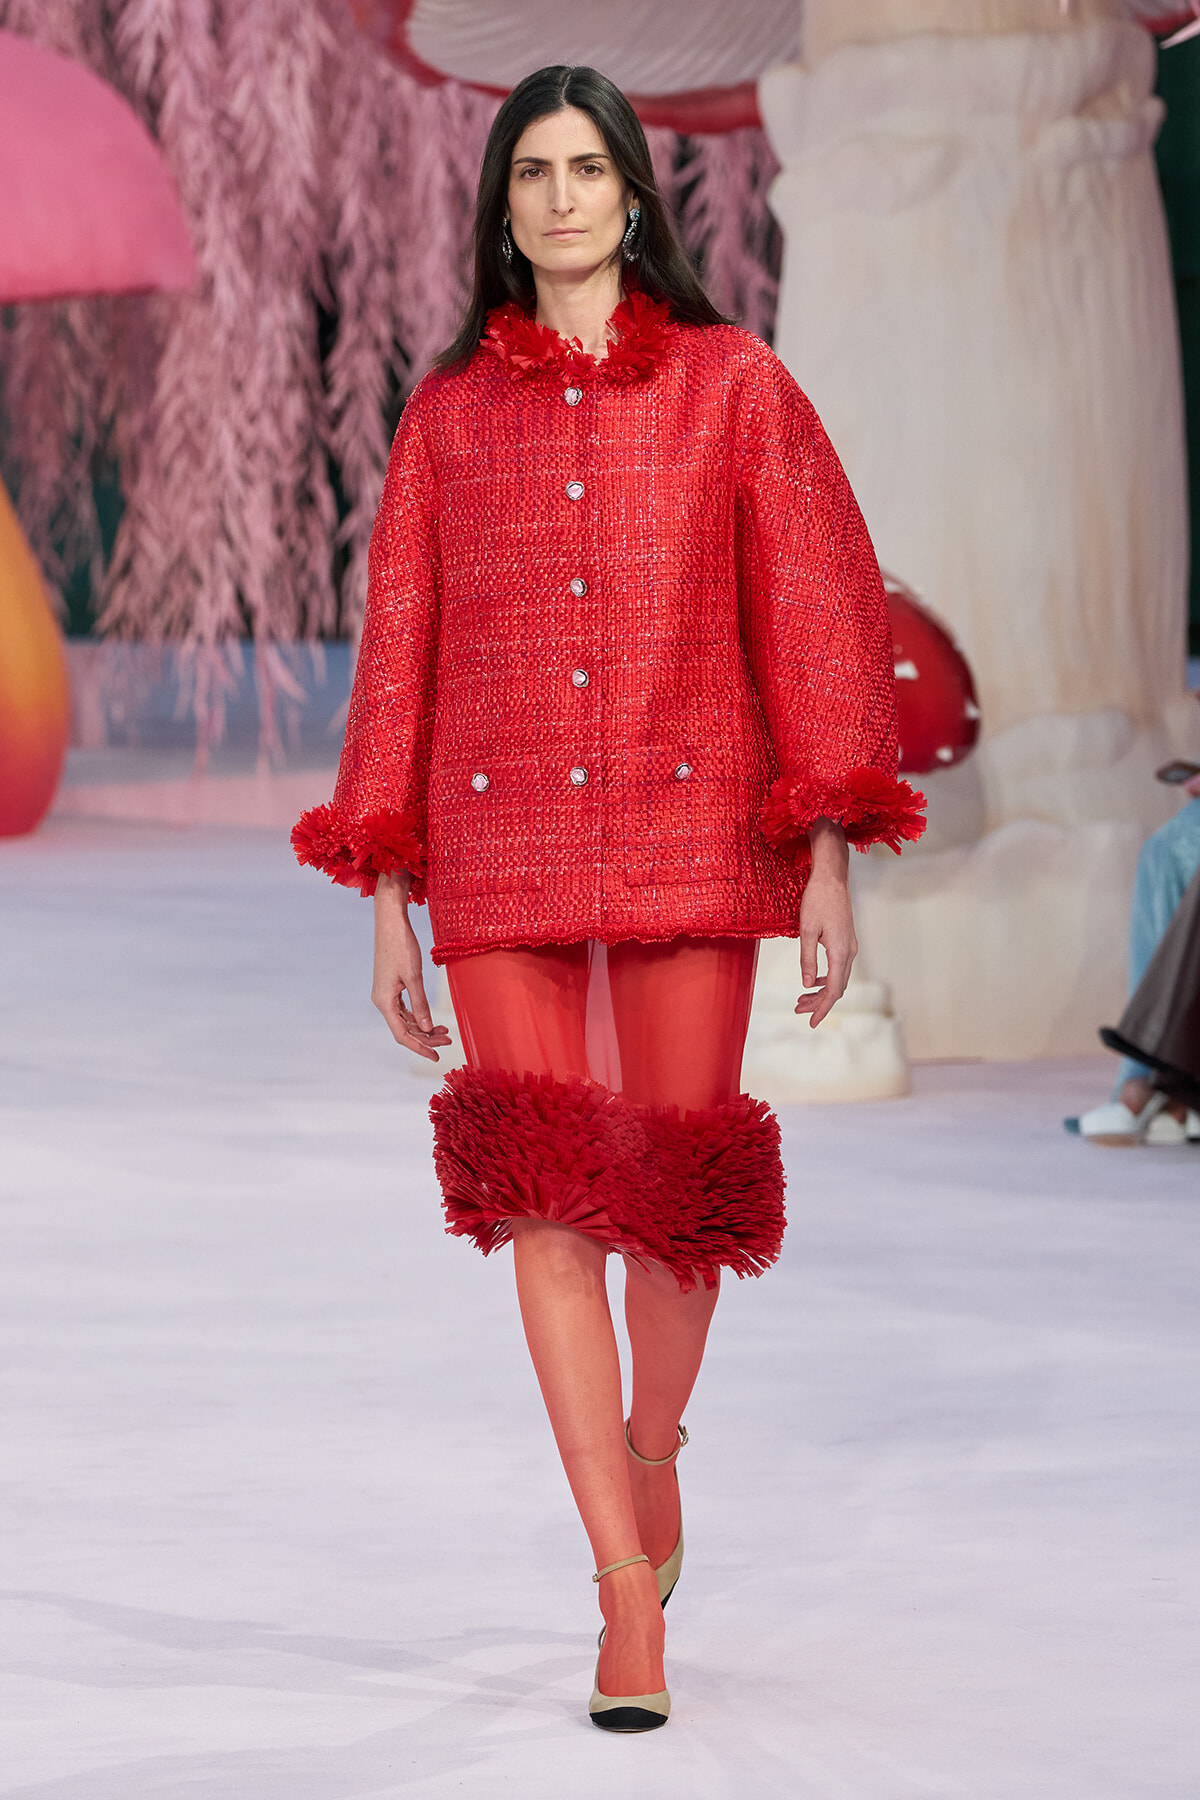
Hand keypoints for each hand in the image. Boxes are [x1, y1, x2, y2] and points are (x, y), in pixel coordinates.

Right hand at [371, 872, 451, 1061]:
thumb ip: (421, 1004)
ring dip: (424, 1028)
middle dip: (427, 1038)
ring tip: (445, 1032)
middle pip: (405, 1029)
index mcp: (384, 1002)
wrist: (390, 922)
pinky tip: (432, 1020)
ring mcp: (385, 994)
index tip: (436, 1057)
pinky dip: (419, 1016)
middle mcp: (382, 1001)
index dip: (420, 1048)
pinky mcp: (390, 987)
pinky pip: (404, 1009)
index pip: (402, 1035)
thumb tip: (426, 1028)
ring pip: (405, 1020)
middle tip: (449, 1041)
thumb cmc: (401, 945)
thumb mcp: (414, 976)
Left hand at [796, 817, 857, 1028]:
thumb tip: (806, 984)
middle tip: (798, 1010)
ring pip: (837, 978)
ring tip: (801, 1000)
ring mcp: (850, 947)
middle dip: (818, 1002)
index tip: (811, 1022)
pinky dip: (825, 979)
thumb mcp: (806, 931)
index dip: (822, 1008)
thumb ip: (807, 959)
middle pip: (836, 988)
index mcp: (840, 953)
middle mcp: (849, 953)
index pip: (833, 990)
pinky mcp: (846, 941)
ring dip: (820, 991)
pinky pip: (838, 968)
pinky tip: (812, 981)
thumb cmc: (817, 901)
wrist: (832, 878)